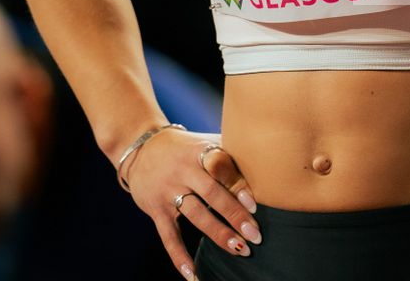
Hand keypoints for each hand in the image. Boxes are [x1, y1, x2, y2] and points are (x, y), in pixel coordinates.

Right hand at [124, 129, 261, 278]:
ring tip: (239, 249)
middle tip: (256, 235)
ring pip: (195, 214)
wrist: (141, 147)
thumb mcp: (205, 143)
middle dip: (234, 215)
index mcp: (199, 151)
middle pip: (211, 193)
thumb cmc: (186, 148)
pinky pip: (168, 236)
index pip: (220, 166)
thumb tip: (268, 164)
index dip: (237, 184)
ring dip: (218, 234)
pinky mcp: (155, 209)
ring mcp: (168, 190)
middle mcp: (183, 170)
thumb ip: (231, 151)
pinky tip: (193, 274)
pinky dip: (179, 257)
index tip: (255, 203)